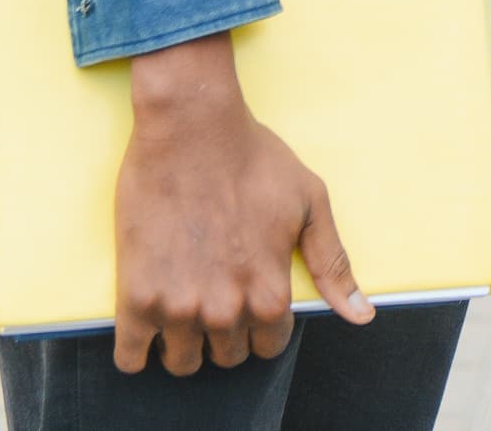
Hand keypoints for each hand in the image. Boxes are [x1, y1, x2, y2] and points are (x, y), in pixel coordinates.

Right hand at [112, 35, 369, 375]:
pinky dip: (136, 351)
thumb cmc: (254, 159)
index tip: (248, 300)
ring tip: (183, 306)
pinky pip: (129, 357)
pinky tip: (144, 326)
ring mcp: (177, 308)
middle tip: (215, 293)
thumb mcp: (310, 204)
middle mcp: (225, 311)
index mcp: (269, 294)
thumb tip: (362, 316)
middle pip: (226, 356)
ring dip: (183, 344)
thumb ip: (333, 266)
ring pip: (181, 363)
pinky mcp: (136, 297)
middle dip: (225, 333)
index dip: (262, 325)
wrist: (191, 128)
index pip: (268, 345)